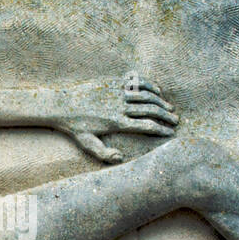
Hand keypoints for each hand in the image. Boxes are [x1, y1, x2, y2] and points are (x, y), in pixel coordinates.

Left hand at [53, 78, 177, 161]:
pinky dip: (149, 84)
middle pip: (150, 110)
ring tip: (170, 108)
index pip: (145, 126)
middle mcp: (119, 106)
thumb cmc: (76, 127)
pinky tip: (157, 90)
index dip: (161, 130)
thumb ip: (104, 154)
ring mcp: (117, 92)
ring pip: (146, 95)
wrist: (62, 105)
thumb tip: (121, 158)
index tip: (171, 133)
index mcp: (116, 123)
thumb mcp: (87, 144)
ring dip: (161, 102)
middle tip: (176, 121)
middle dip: (166, 116)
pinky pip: (136, 81)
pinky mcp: (113, 82)